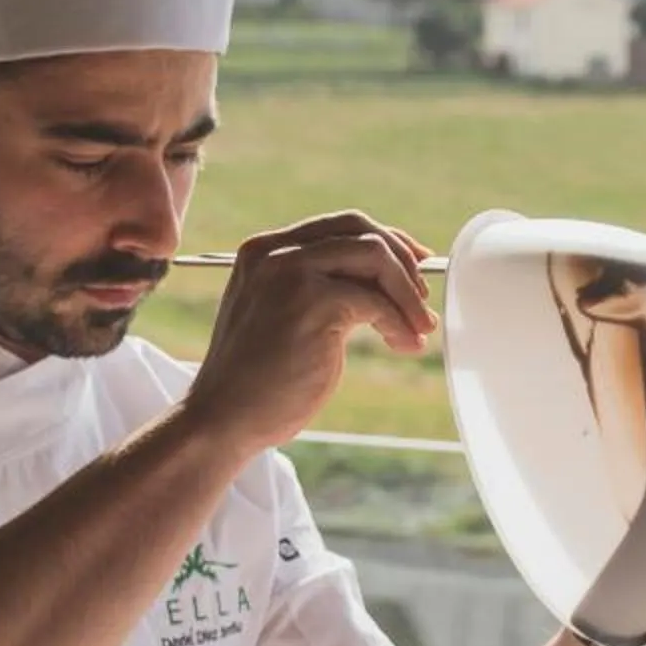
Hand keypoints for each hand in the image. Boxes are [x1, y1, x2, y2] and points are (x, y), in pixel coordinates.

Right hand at [183, 212, 437, 456]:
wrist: (223, 419)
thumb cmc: (257, 382)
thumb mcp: (284, 317)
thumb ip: (320, 289)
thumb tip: (384, 281)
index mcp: (265, 250)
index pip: (340, 225)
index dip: (387, 241)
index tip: (415, 267)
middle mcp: (275, 252)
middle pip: (361, 230)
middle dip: (404, 261)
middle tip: (421, 302)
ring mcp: (292, 274)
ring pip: (375, 256)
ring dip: (407, 293)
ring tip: (419, 328)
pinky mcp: (311, 303)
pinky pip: (375, 302)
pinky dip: (398, 323)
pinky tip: (402, 345)